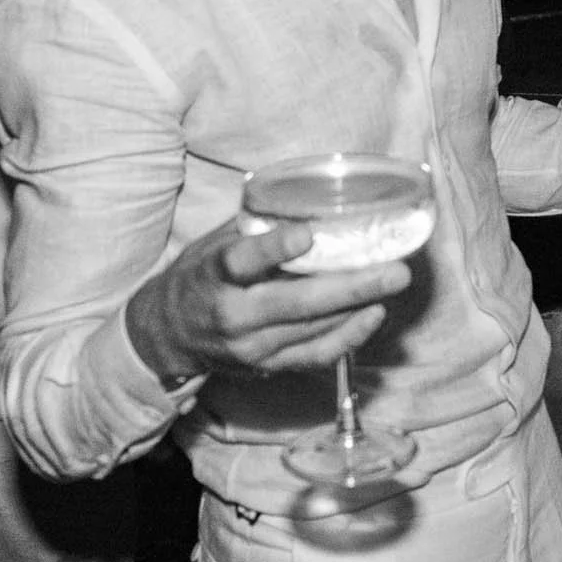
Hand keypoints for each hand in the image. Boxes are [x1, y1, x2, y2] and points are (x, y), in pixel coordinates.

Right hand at [125, 220, 409, 384]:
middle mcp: (232, 316)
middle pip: (294, 304)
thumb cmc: (198, 278)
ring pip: (312, 330)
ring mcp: (251, 347)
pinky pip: (315, 355)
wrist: (167, 336)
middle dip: (350, 287)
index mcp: (212, 276)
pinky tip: (374, 314)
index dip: (273, 248)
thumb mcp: (212, 244)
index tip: (307, 234)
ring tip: (394, 280)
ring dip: (359, 306)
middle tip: (394, 270)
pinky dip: (349, 336)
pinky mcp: (267, 367)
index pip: (241, 261)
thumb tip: (308, 195)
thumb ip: (255, 226)